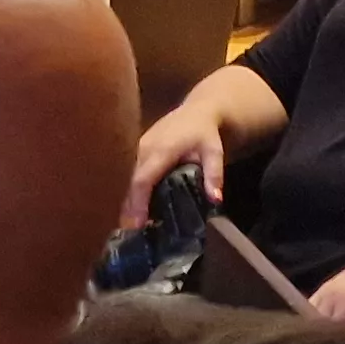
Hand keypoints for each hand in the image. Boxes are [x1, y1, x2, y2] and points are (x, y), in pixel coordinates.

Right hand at [127, 100, 234, 225]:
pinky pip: (132, 172)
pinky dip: (133, 190)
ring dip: (129, 200)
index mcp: (161, 150)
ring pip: (129, 178)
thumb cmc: (206, 133)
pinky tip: (136, 207)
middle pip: (131, 182)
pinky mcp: (138, 148)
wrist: (198, 111)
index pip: (143, 179)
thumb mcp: (214, 152)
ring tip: (131, 225)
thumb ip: (214, 175)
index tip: (136, 224)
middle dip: (130, 207)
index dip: (137, 202)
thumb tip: (215, 200)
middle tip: (131, 232)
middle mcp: (144, 148)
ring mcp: (139, 147)